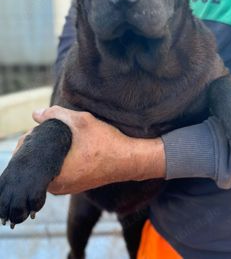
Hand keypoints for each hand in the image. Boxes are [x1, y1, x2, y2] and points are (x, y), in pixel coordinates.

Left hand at [15, 106, 165, 194]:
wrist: (129, 160)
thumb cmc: (106, 143)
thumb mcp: (81, 121)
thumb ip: (55, 114)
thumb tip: (35, 114)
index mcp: (54, 175)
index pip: (28, 156)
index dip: (31, 139)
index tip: (42, 128)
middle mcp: (57, 187)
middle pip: (37, 163)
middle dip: (41, 145)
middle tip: (53, 130)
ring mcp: (66, 189)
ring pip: (49, 167)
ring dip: (52, 152)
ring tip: (63, 138)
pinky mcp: (75, 186)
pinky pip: (59, 171)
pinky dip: (61, 159)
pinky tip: (72, 148)